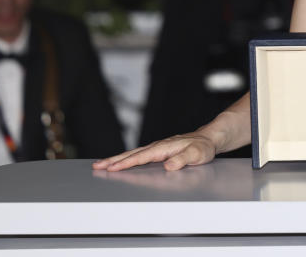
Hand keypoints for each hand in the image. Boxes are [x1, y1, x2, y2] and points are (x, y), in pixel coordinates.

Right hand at [91, 132, 217, 171]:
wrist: (208, 139)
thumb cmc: (203, 147)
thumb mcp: (197, 155)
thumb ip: (183, 159)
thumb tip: (169, 166)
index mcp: (164, 147)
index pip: (141, 156)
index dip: (126, 163)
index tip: (112, 167)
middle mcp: (158, 146)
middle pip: (132, 153)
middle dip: (114, 160)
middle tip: (97, 165)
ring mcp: (157, 148)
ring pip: (133, 153)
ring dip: (117, 159)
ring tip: (101, 164)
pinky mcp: (158, 151)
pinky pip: (139, 154)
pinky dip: (127, 158)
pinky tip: (120, 162)